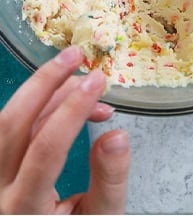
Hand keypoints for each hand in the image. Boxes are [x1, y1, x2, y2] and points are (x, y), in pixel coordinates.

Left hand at [0, 46, 129, 213]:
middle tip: (76, 56)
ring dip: (41, 93)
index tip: (98, 82)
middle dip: (45, 83)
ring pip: (4, 123)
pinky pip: (6, 129)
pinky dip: (34, 109)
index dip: (72, 110)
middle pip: (12, 125)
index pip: (46, 148)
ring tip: (78, 81)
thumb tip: (117, 135)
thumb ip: (109, 179)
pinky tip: (62, 103)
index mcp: (25, 207)